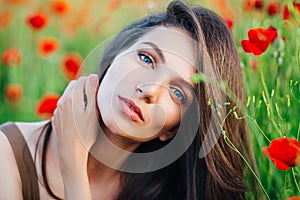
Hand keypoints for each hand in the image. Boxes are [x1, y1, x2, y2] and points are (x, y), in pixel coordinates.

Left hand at [51, 74, 98, 198]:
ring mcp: (57, 111)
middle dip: (83, 87)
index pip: (81, 80)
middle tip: (94, 95)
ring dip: (77, 97)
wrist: (71, 152)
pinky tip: (78, 118)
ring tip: (87, 107)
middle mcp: (61, 102)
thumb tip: (92, 76)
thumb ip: (92, 92)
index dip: (91, 81)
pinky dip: (71, 107)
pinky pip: (63, 108)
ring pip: (68, 97)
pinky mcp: (56, 120)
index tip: (99, 87)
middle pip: (73, 86)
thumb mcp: (92, 112)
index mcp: (71, 98)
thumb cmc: (85, 133)